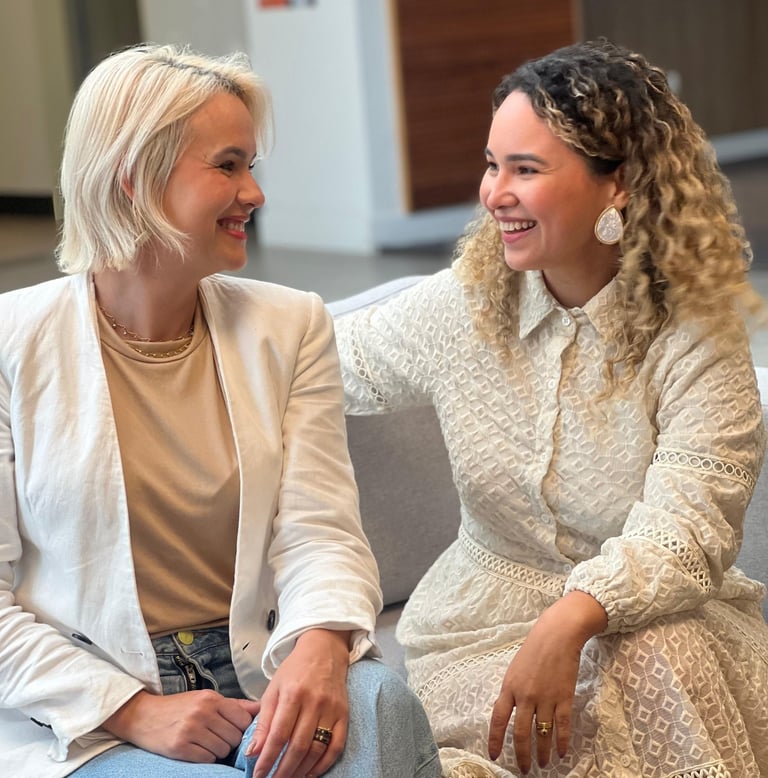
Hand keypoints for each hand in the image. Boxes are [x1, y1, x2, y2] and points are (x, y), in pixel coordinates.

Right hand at [102, 688, 259, 761]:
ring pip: (222, 750)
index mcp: (211, 698)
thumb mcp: (206, 698)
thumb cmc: (179, 707)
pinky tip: (196, 750)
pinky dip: (205, 758)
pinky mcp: (180, 747)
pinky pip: (207, 759)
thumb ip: (234, 704)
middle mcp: (202, 712)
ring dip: (217, 751)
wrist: (143, 715)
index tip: (232, 730)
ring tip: (205, 742)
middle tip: (216, 737)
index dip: (241, 728)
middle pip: (235, 737)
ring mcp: (190, 730)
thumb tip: (260, 707)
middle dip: (229, 741)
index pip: (243, 719)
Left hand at [245, 628, 350, 777]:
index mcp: (293, 694)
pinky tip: (311, 773)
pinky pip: (336, 746)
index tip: (258, 775)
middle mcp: (314, 702)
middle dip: (283, 771)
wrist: (325, 650)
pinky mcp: (344, 714)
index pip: (279, 734)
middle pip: (298, 746)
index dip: (267, 759)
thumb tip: (252, 752)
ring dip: (301, 771)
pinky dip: (324, 764)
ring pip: (317, 749)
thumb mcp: (274, 689)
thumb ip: (263, 721)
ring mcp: (332, 709)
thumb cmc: (295, 670)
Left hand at [488, 592, 606, 773]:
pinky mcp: (564, 697)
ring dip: (542, 752)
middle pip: (520, 732)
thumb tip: (509, 710)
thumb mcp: (515, 668)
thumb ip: (512, 690)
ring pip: (542, 733)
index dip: (495, 739)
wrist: (557, 634)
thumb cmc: (534, 648)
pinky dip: (562, 742)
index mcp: (509, 686)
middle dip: (521, 754)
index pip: (498, 718)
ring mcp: (545, 697)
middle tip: (523, 769)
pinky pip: (562, 726)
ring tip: (543, 764)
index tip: (493, 755)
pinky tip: (562, 753)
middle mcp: (525, 695)